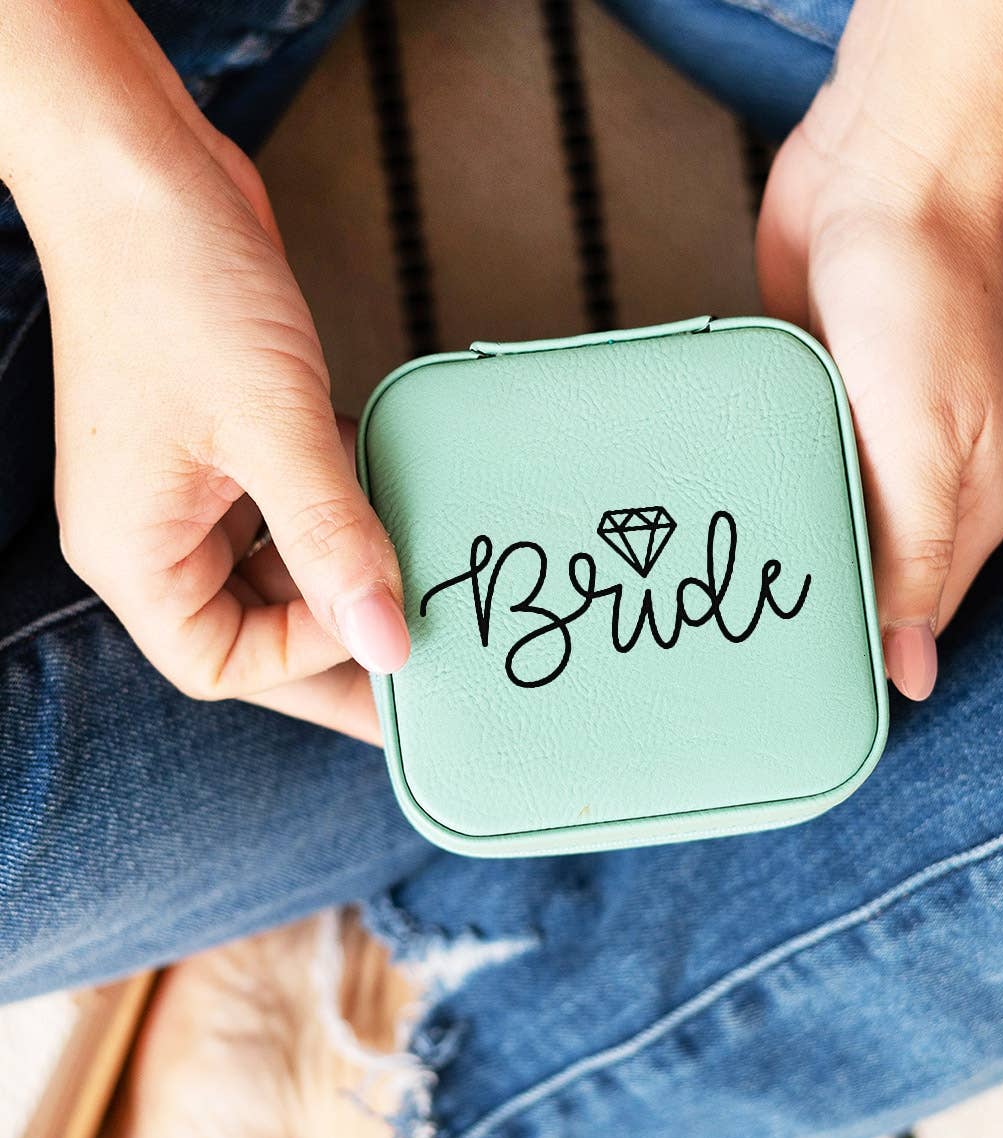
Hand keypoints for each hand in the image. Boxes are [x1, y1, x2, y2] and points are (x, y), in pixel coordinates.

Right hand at [13, 1, 409, 703]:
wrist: (142, 166)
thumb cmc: (176, 286)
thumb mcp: (272, 426)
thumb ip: (332, 540)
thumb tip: (387, 642)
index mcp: (135, 551)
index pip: (224, 662)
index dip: (309, 662)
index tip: (390, 639)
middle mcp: (155, 529)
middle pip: (255, 625)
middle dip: (338, 630)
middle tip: (424, 645)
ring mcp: (190, 485)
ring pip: (279, 565)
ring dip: (345, 565)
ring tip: (416, 571)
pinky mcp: (226, 441)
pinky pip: (289, 505)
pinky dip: (340, 506)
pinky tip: (388, 496)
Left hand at [757, 122, 1002, 700]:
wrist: (879, 176)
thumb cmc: (922, 298)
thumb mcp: (928, 447)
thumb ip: (916, 558)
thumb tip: (912, 669)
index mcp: (961, 512)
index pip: (909, 622)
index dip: (856, 666)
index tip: (791, 705)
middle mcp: (911, 488)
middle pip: (854, 582)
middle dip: (798, 615)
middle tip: (723, 662)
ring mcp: (857, 445)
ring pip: (809, 528)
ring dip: (766, 556)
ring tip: (694, 604)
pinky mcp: (807, 405)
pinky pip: (777, 470)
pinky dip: (749, 495)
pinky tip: (705, 523)